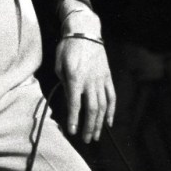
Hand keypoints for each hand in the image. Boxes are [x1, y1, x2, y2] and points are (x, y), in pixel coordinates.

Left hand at [54, 1, 115, 142]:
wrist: (85, 31)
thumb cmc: (68, 46)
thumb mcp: (59, 63)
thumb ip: (63, 82)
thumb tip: (69, 96)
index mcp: (76, 78)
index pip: (74, 104)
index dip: (73, 120)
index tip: (72, 132)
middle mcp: (90, 81)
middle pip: (92, 109)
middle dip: (89, 127)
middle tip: (86, 139)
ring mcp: (101, 79)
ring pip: (103, 106)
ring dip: (100, 123)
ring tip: (96, 135)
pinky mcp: (107, 77)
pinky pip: (112, 97)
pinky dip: (111, 110)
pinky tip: (109, 121)